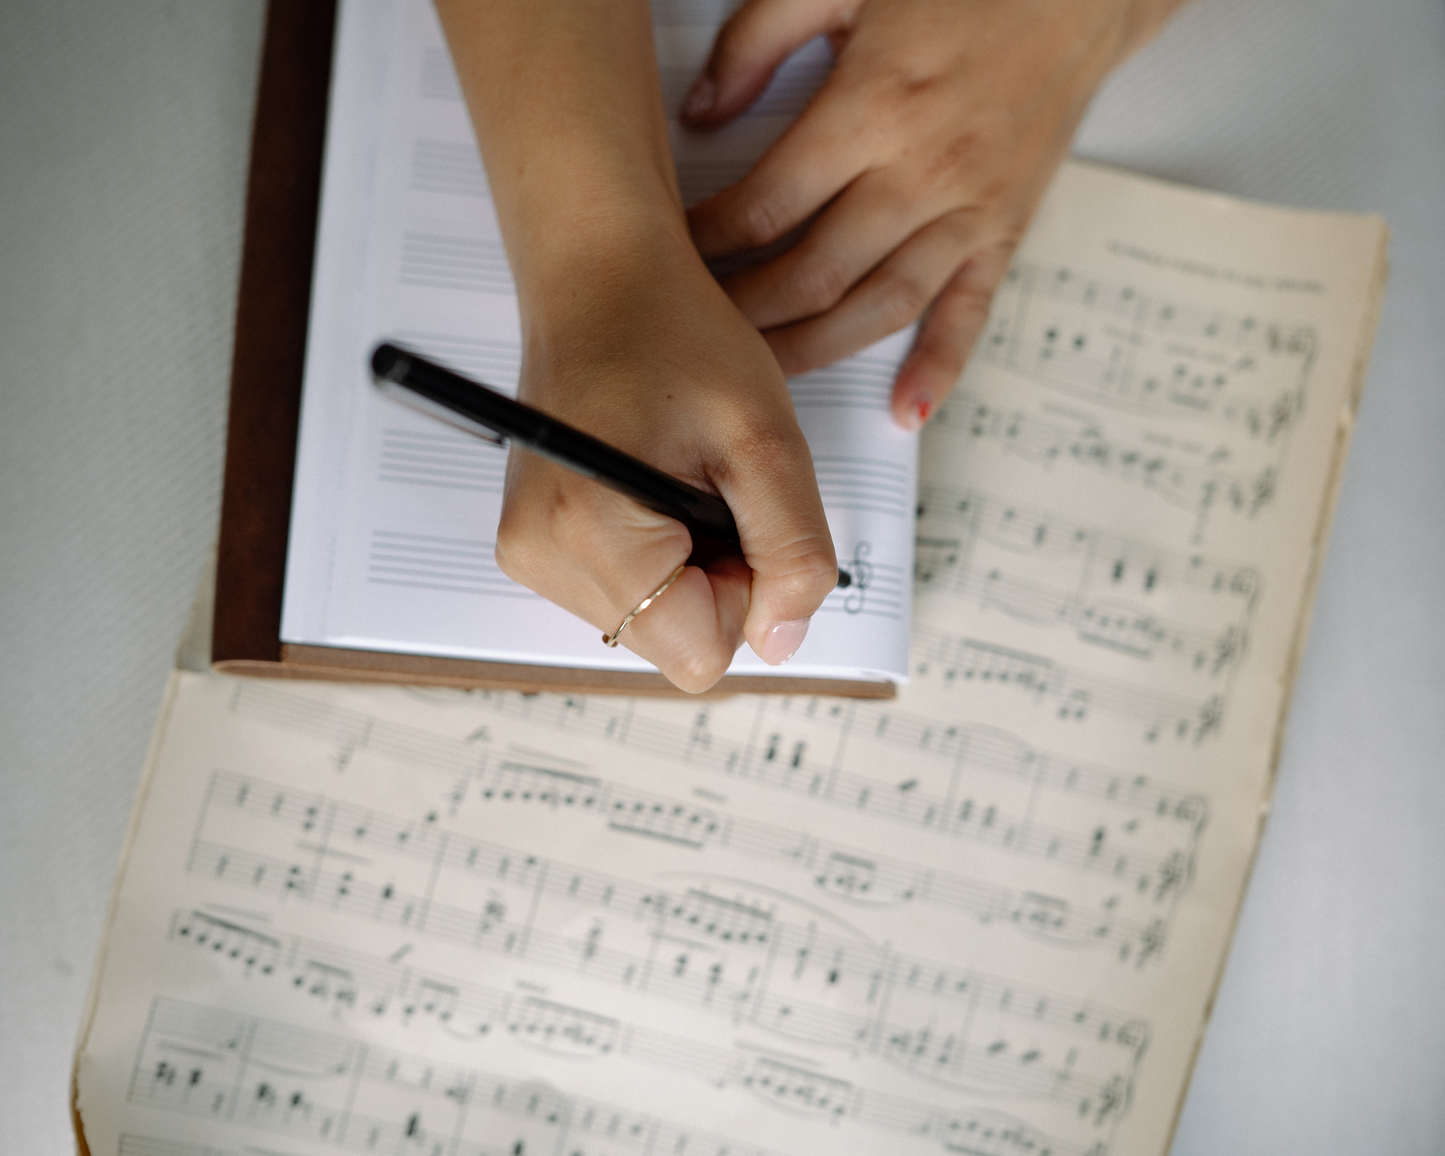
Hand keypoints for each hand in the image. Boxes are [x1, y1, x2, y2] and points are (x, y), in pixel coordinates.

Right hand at [436, 0, 836, 692]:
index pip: (698, 653)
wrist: (602, 276)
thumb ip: (792, 552)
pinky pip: (624, 589)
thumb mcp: (766, 442)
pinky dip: (656, 549)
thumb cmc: (675, 335)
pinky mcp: (533, 542)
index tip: (739, 510)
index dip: (745, 593)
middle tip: (713, 483)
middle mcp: (539, 557)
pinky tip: (653, 477)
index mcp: (590, 534)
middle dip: (716, 575)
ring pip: (651, 618)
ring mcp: (528, 553)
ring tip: (680, 471)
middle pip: (673, 640)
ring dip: (688, 560)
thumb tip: (783, 640)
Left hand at [682, 0, 1185, 428]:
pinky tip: (904, 409)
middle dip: (745, 313)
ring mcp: (968, 210)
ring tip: (765, 377)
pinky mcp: (1006, 229)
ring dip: (813, 353)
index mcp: (872, 107)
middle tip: (700, 331)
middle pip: (812, 275)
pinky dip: (938, 368)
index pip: (765, 206)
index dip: (708, 243)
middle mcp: (921, 172)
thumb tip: (703, 114)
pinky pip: (970, 313)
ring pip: (878, 309)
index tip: (673, 257)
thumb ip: (760, 40)